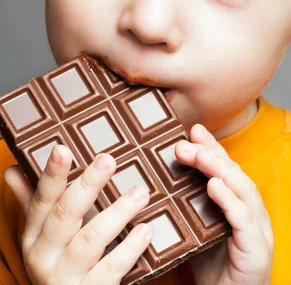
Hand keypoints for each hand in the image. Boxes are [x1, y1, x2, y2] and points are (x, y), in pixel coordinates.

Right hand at [4, 146, 152, 284]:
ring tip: (140, 192)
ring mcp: (67, 277)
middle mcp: (45, 256)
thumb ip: (32, 201)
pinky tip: (146, 229)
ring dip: (118, 213)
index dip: (52, 174)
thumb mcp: (40, 234)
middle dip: (87, 185)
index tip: (62, 148)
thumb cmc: (57, 262)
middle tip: (108, 159)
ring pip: (91, 240)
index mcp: (33, 235)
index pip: (41, 199)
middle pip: (66, 215)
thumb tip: (12, 169)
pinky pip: (112, 268)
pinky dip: (131, 248)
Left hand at [175, 125, 272, 284]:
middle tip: (184, 142)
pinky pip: (244, 220)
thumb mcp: (195, 231)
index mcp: (238, 204)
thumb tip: (153, 182)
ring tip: (199, 155)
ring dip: (220, 169)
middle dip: (210, 153)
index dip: (211, 147)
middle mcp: (251, 211)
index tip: (192, 128)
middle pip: (234, 173)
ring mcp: (258, 228)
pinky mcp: (258, 249)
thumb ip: (186, 207)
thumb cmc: (212, 269)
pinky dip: (229, 200)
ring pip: (243, 189)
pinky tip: (214, 186)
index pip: (225, 168)